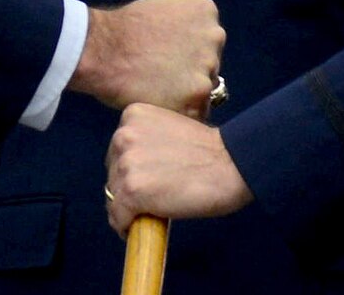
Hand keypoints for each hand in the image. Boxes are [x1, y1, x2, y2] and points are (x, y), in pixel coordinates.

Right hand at [69, 0, 224, 114]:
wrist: (101, 51)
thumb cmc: (122, 31)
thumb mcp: (162, 10)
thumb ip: (185, 25)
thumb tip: (191, 42)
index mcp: (206, 12)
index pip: (208, 40)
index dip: (186, 52)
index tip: (166, 55)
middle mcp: (214, 36)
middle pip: (209, 64)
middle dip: (190, 72)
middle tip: (160, 75)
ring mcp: (208, 67)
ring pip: (204, 90)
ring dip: (185, 94)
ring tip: (156, 90)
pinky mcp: (197, 97)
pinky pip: (196, 113)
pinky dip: (180, 114)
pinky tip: (159, 104)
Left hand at [105, 103, 251, 234]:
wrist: (231, 164)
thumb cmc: (209, 150)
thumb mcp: (168, 130)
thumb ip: (147, 141)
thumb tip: (133, 169)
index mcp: (132, 116)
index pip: (118, 151)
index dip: (132, 170)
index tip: (150, 179)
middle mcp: (123, 136)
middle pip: (112, 174)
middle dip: (128, 188)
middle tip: (155, 197)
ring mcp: (126, 164)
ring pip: (113, 198)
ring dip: (129, 210)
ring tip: (153, 213)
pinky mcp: (132, 191)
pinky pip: (118, 217)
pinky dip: (127, 227)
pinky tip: (147, 226)